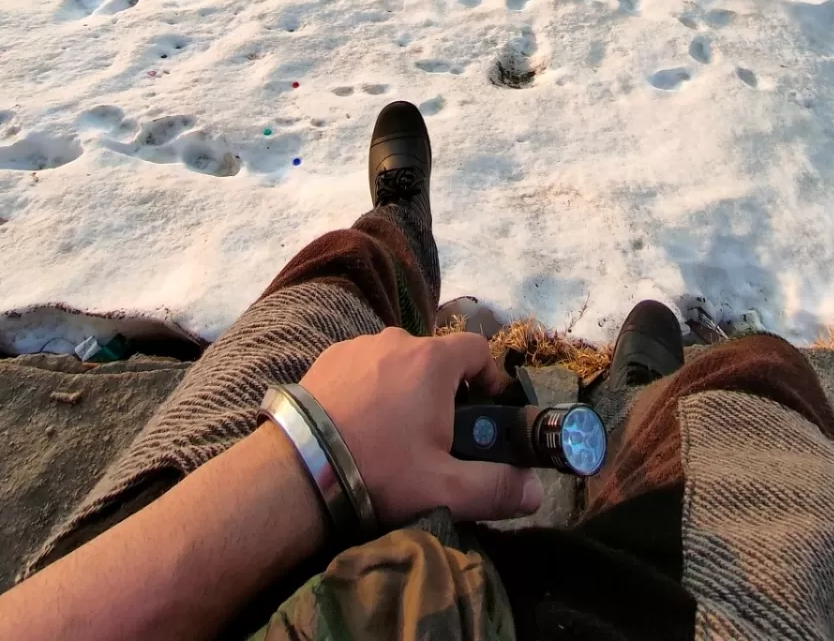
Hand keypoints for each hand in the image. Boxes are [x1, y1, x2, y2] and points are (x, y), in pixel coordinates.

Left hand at [299, 328, 543, 524]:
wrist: (298, 470)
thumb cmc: (380, 471)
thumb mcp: (445, 489)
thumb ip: (496, 488)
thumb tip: (536, 492)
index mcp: (433, 361)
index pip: (478, 349)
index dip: (489, 378)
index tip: (486, 412)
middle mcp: (398, 340)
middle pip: (437, 357)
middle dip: (445, 390)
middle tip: (439, 435)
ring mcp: (358, 345)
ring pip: (398, 361)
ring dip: (405, 387)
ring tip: (394, 433)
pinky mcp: (327, 358)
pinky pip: (364, 366)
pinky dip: (370, 387)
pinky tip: (359, 424)